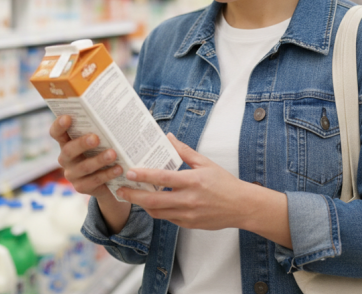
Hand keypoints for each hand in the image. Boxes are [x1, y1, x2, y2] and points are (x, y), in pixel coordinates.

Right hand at [50, 115, 122, 200]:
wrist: (108, 181)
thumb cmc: (103, 151)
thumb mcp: (99, 141)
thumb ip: (99, 130)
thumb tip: (111, 116)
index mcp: (67, 143)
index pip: (56, 133)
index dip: (59, 125)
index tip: (67, 117)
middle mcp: (66, 158)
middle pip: (69, 150)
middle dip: (82, 143)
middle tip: (96, 138)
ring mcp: (72, 174)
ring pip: (84, 167)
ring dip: (99, 160)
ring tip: (113, 154)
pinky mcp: (81, 187)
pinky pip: (94, 180)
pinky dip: (107, 174)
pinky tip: (119, 169)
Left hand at [115, 134, 251, 230]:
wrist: (241, 207)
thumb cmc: (224, 183)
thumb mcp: (205, 163)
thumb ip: (185, 151)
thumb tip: (169, 138)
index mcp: (192, 181)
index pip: (162, 178)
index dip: (144, 176)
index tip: (129, 172)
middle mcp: (188, 200)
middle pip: (153, 200)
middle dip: (134, 196)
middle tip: (120, 190)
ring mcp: (187, 214)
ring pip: (157, 212)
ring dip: (143, 204)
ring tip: (132, 196)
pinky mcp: (188, 224)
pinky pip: (167, 218)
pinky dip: (157, 210)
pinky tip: (152, 203)